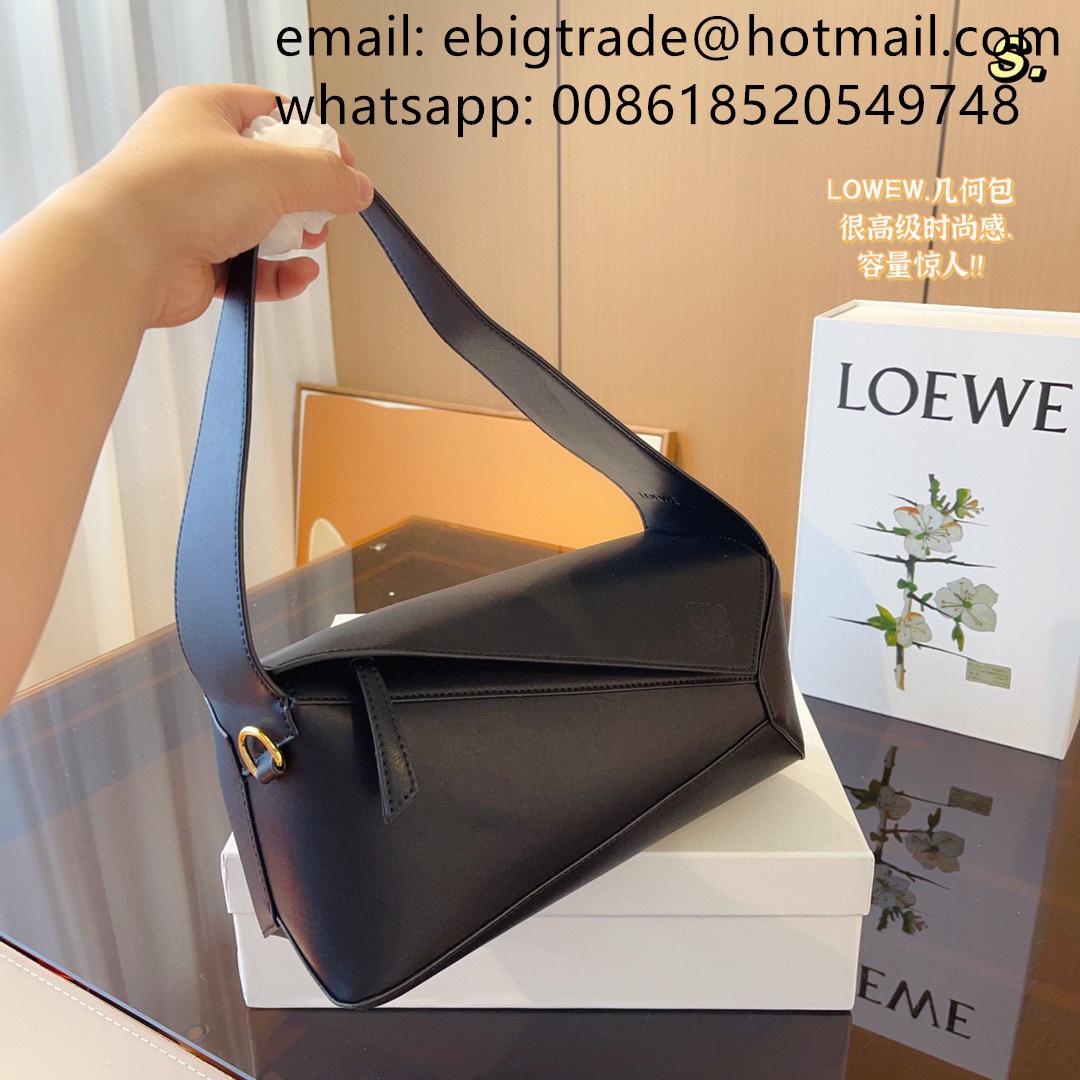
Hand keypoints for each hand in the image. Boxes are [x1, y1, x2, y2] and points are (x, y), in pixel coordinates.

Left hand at [67, 84, 372, 326]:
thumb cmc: (176, 193)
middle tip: (324, 209)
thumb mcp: (274, 170)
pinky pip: (251, 268)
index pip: (271, 112)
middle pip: (272, 174)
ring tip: (307, 243)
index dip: (313, 136)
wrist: (126, 255)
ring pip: (263, 224)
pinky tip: (297, 275)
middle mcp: (196, 161)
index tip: (343, 163)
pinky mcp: (198, 260)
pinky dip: (278, 275)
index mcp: (204, 114)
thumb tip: (357, 187)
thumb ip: (327, 179)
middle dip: (306, 197)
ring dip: (293, 238)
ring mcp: (195, 213)